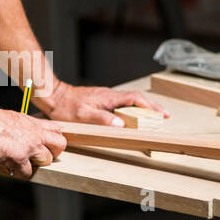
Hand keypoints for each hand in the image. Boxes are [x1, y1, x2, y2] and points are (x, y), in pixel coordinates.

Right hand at [0, 103, 66, 178]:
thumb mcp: (13, 118)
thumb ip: (24, 127)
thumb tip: (24, 135)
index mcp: (33, 123)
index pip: (58, 131)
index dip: (53, 141)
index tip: (46, 146)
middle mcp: (34, 134)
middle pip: (60, 145)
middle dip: (51, 154)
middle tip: (38, 158)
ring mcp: (28, 146)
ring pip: (47, 161)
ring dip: (35, 165)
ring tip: (21, 163)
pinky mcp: (18, 158)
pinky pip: (28, 173)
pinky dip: (19, 173)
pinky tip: (9, 167)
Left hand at [36, 80, 168, 125]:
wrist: (55, 96)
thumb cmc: (67, 107)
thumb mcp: (84, 116)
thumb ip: (103, 119)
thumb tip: (122, 124)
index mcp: (109, 98)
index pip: (136, 99)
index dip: (151, 106)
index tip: (162, 114)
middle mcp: (110, 95)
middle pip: (137, 99)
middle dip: (152, 107)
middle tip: (164, 116)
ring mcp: (106, 97)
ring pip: (130, 101)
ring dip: (143, 108)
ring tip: (153, 118)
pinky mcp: (102, 100)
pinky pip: (122, 103)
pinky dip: (132, 109)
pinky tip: (132, 116)